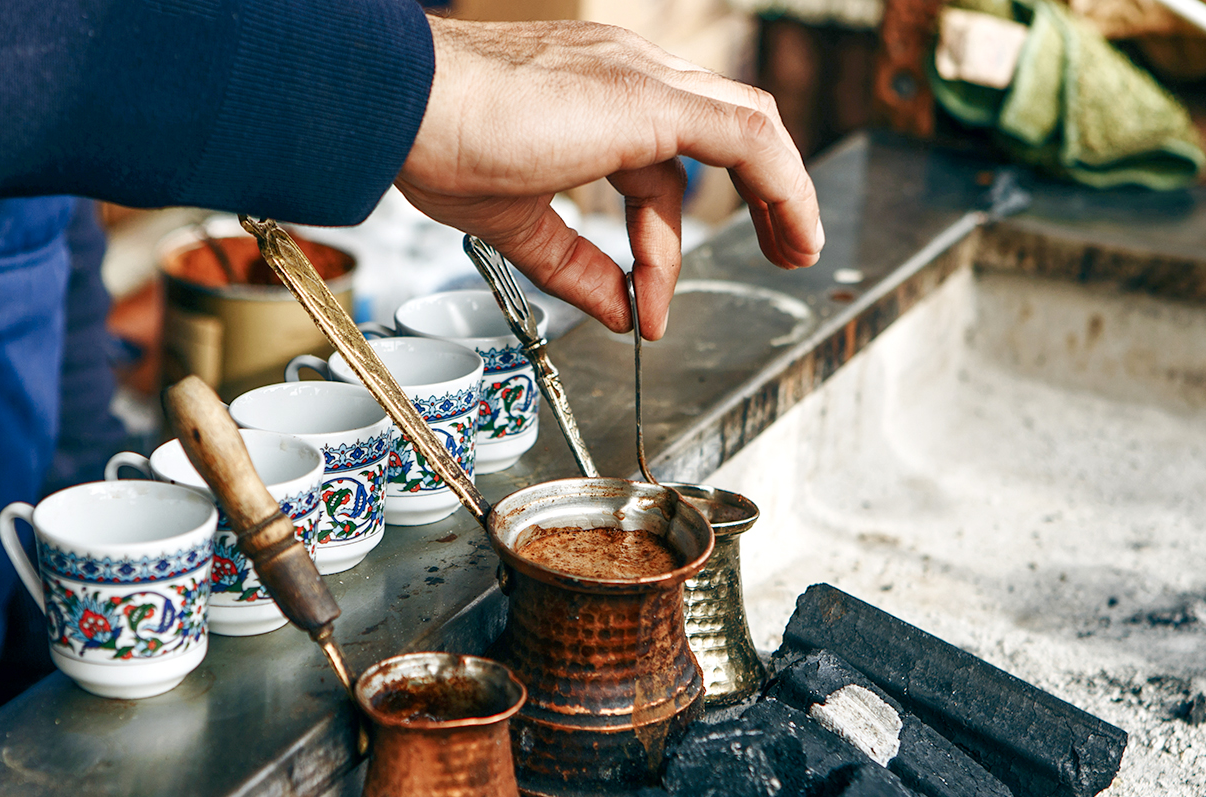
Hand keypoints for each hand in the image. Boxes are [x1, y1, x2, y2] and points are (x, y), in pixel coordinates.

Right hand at [396, 17, 822, 339]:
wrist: (405, 106)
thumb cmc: (436, 144)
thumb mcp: (517, 224)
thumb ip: (573, 266)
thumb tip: (617, 312)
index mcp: (593, 98)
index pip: (653, 171)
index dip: (657, 250)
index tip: (642, 309)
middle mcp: (627, 75)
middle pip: (720, 134)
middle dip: (759, 196)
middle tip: (781, 251)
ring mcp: (642, 79)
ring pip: (747, 126)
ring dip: (783, 192)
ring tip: (799, 250)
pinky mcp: (652, 100)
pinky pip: (748, 138)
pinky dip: (783, 185)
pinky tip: (794, 230)